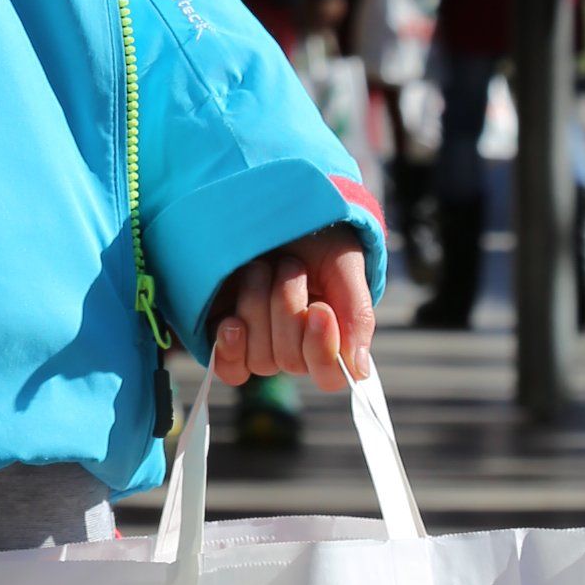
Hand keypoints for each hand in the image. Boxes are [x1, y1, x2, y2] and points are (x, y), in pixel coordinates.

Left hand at [207, 231, 375, 390]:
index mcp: (328, 336)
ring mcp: (259, 344)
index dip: (323, 349)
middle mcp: (293, 347)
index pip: (329, 374)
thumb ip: (356, 314)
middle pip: (291, 362)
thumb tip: (359, 369)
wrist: (267, 210)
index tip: (319, 309)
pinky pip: (229, 368)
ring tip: (260, 268)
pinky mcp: (225, 338)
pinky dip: (231, 347)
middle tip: (287, 266)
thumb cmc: (313, 239)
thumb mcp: (342, 265)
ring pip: (261, 359)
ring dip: (259, 308)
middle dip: (287, 307)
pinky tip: (233, 321)